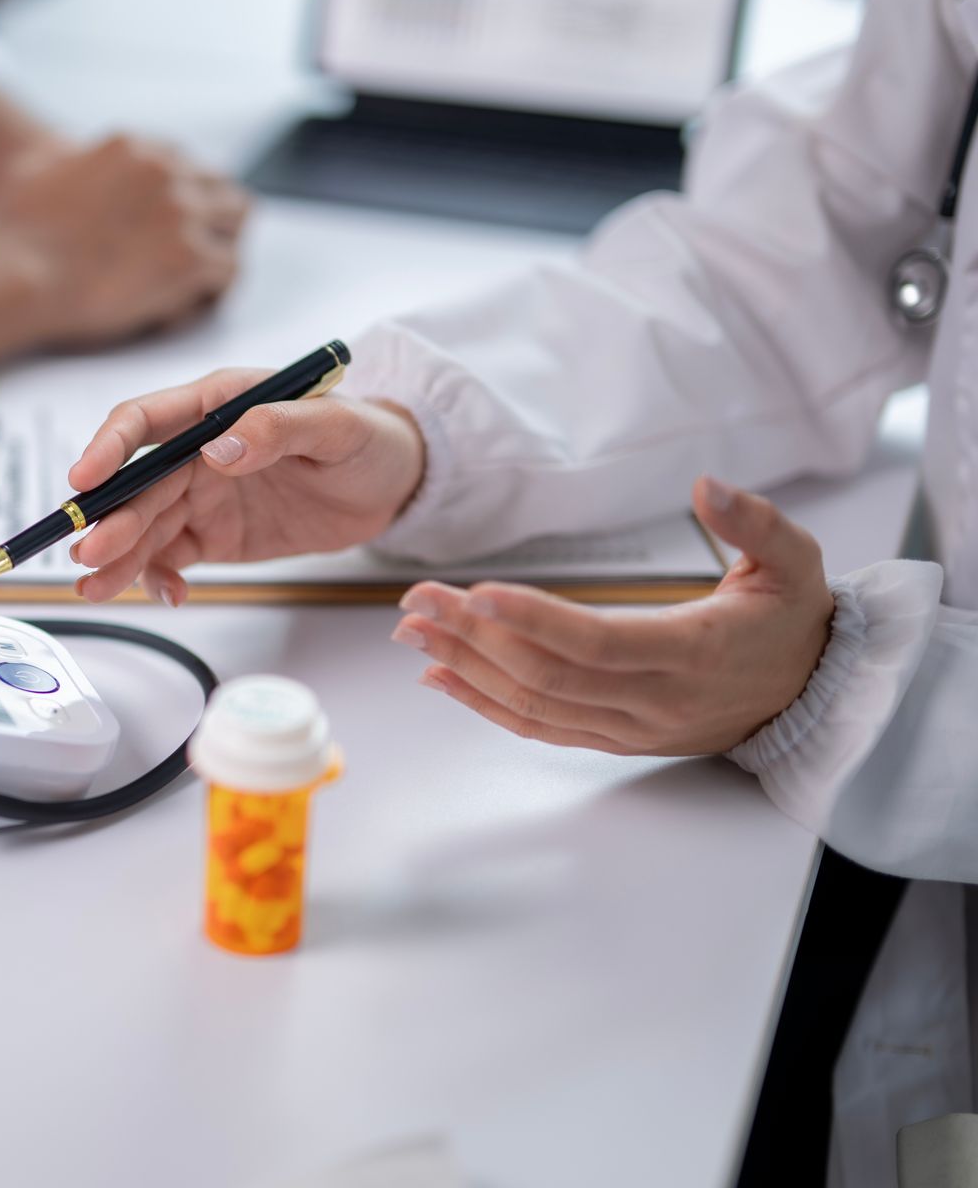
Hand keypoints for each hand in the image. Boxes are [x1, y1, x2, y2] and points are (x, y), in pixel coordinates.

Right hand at [0, 135, 249, 345]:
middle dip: (212, 221)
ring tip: (193, 283)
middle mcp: (166, 171)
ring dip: (219, 251)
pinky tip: (184, 305)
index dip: (184, 200)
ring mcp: (182, 212)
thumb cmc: (15, 235)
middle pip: (221, 188)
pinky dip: (212, 290)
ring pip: (235, 225)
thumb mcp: (35, 168)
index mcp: (135, 148)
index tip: (174, 228)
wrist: (16, 276)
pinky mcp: (190, 258)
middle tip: (195, 256)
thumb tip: (66, 156)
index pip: (187, 165)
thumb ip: (61, 157)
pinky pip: (230, 270)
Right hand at [67, 367, 426, 603]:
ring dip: (119, 557)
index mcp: (217, 405)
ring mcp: (201, 494)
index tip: (85, 480)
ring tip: (95, 588)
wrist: (392, 484)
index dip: (108, 448)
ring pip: (145, 526)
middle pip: (136, 484)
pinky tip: (168, 595)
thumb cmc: (367, 437)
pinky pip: (172, 557)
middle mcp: (197, 448)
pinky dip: (160, 577)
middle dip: (110, 520)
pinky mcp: (213, 534)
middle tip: (90, 555)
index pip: (144, 421)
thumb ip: (279, 428)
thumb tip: (221, 446)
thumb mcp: (337, 427)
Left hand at [391, 477, 835, 755]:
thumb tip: (707, 486)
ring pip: (534, 704)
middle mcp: (655, 699)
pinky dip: (486, 705)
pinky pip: (541, 728)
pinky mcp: (616, 739)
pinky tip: (441, 679)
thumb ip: (754, 522)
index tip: (477, 592)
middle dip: (474, 637)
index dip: (534, 620)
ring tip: (412, 634)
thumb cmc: (794, 620)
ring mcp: (631, 726)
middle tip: (417, 601)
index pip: (597, 642)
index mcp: (693, 652)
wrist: (812, 696)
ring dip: (465, 669)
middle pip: (547, 674)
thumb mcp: (795, 560)